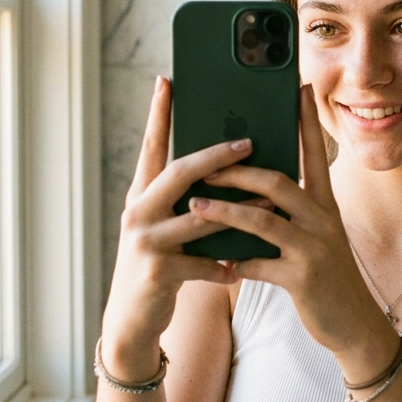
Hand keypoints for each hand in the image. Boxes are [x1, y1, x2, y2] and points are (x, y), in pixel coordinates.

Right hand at [101, 75, 272, 380]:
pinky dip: (224, 266)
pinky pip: (202, 264)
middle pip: (179, 172)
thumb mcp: (166, 227)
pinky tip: (240, 268)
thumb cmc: (159, 265)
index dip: (158, 114)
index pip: (151, 147)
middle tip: (247, 141)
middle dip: (215, 156)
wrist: (131, 320)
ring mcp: (145, 242)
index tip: (168, 81)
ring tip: (271, 206)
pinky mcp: (158, 273)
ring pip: (199, 218)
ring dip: (238, 212)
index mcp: (142, 195)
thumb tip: (225, 166)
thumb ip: (187, 200)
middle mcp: (138, 212)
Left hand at [192, 84, 396, 373]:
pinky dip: (237, 263)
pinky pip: (261, 265)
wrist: (355, 324)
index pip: (314, 153)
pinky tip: (218, 262)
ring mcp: (314, 250)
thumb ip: (290, 211)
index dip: (305, 121)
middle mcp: (322, 221)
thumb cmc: (326, 276)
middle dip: (238, 171)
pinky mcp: (304, 280)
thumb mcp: (315, 237)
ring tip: (194, 205)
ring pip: (263, 221)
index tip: (298, 88)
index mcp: (325, 205)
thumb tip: (254, 186)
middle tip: (206, 162)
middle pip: (278, 183)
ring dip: (225, 212)